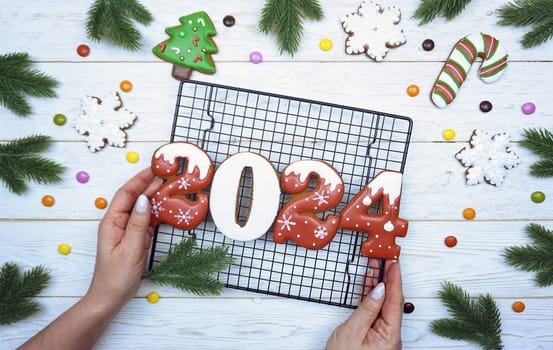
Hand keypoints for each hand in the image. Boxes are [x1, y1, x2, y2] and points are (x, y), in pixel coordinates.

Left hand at [86, 168, 161, 310]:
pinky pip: (146, 221)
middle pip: (134, 198)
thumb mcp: (130, 249)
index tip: (153, 169)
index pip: (126, 194)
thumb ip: (139, 224)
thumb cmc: (116, 277)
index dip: (139, 180)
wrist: (110, 298)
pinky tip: (165, 208)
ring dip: (154, 198)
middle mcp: (118, 223)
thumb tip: (145, 200)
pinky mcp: (135, 239)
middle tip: (166, 175)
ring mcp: (127, 231)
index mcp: (111, 223)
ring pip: (142, 209)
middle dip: (148, 185)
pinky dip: (156, 214)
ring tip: (169, 188)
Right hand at [325, 260, 402, 349]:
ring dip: (379, 285)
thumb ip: (367, 309)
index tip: (394, 263)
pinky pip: (376, 312)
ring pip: (383, 305)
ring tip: (376, 266)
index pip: (395, 301)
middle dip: (388, 278)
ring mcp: (382, 336)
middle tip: (385, 259)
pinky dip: (372, 297)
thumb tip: (379, 290)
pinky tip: (369, 284)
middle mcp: (390, 336)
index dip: (394, 280)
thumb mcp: (352, 332)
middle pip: (391, 301)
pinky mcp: (374, 337)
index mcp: (390, 336)